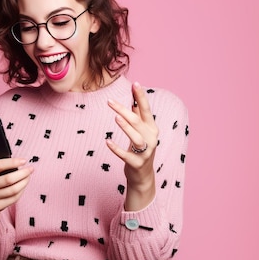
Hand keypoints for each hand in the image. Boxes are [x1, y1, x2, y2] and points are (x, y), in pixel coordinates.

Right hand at [0, 158, 32, 230]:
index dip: (13, 162)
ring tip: (28, 177)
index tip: (24, 161)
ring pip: (13, 190)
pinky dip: (21, 191)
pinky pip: (14, 198)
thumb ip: (1, 166)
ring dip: (24, 182)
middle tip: (30, 169)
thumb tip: (20, 162)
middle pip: (8, 179)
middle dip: (23, 173)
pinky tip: (23, 185)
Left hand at [106, 82, 158, 210]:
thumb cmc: (141, 149)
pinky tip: (107, 142)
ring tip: (116, 117)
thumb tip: (134, 96)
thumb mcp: (142, 131)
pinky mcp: (136, 163)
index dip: (141, 97)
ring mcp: (145, 152)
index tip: (135, 83)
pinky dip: (116, 149)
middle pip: (137, 121)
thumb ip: (138, 115)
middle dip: (124, 110)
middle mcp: (151, 138)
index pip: (146, 109)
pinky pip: (125, 155)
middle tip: (110, 101)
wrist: (143, 175)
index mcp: (151, 128)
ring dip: (126, 127)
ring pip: (136, 137)